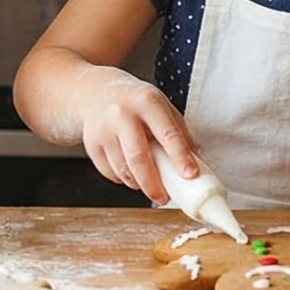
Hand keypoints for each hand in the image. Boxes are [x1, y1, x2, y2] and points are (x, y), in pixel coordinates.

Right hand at [65, 65, 196, 203]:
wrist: (97, 92)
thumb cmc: (136, 102)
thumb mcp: (161, 107)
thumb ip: (179, 133)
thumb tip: (198, 163)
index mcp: (147, 102)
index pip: (167, 133)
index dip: (180, 157)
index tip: (190, 175)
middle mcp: (122, 114)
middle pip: (138, 158)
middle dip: (153, 184)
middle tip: (163, 197)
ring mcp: (103, 129)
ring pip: (123, 169)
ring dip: (138, 184)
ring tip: (148, 184)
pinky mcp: (91, 143)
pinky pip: (109, 172)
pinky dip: (123, 179)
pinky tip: (130, 174)